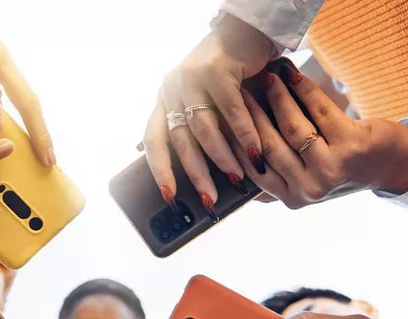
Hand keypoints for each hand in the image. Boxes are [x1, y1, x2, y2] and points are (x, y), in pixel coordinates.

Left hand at [143, 14, 273, 210]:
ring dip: (222, 157)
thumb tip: (193, 168)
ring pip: (204, 129)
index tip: (169, 195)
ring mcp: (191, 77)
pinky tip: (254, 152)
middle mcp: (172, 88)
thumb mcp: (206, 101)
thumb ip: (198, 128)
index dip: (160, 170)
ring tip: (236, 176)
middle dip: (196, 174)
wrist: (248, 30)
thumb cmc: (229, 72)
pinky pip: (230, 112)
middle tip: (209, 198)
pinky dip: (244, 134)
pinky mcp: (216, 69)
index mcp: (165, 98)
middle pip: (181, 141)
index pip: (153, 140)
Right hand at [238, 62, 407, 207]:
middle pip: (268, 146)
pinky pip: (319, 111)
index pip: (255, 167)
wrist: (390, 166)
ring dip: (277, 98)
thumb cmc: (341, 169)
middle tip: (239, 91)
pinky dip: (303, 89)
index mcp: (292, 199)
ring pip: (292, 128)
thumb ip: (274, 182)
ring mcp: (331, 169)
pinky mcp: (351, 145)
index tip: (226, 115)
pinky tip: (292, 75)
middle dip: (252, 115)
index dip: (238, 140)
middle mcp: (309, 189)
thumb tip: (233, 173)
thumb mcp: (305, 183)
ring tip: (267, 78)